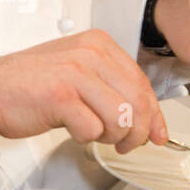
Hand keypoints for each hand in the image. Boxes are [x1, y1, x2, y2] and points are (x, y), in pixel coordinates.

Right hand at [0, 30, 166, 154]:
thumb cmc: (32, 85)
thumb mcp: (79, 75)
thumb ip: (114, 90)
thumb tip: (150, 122)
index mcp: (99, 45)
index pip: (143, 83)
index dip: (154, 115)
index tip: (157, 134)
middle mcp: (90, 54)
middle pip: (138, 102)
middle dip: (137, 132)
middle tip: (126, 144)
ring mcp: (75, 73)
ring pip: (121, 117)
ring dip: (112, 136)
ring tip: (95, 135)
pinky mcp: (60, 96)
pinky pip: (92, 129)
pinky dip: (85, 138)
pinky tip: (73, 130)